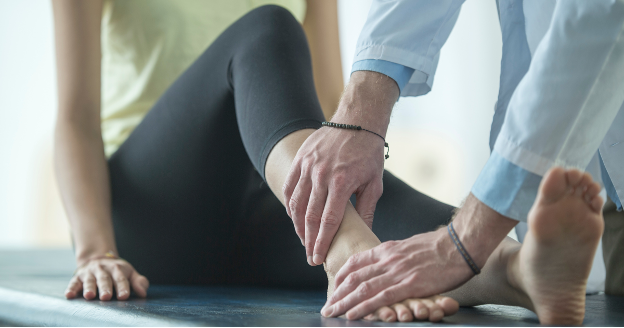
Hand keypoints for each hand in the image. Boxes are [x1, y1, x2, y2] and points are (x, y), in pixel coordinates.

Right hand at [65, 258, 148, 300]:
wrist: (97, 258)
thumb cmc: (117, 271)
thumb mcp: (129, 273)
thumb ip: (138, 282)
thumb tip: (143, 293)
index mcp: (117, 268)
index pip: (121, 278)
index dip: (123, 287)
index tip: (124, 296)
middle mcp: (103, 269)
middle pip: (105, 279)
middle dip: (105, 288)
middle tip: (106, 297)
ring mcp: (90, 272)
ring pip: (89, 280)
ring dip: (88, 287)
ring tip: (89, 296)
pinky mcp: (78, 276)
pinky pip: (73, 282)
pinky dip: (71, 288)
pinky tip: (69, 295)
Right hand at [283, 126, 384, 265]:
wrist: (357, 121)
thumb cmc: (369, 154)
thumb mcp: (374, 183)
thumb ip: (367, 210)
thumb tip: (366, 234)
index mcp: (342, 183)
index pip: (328, 221)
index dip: (321, 243)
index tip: (318, 258)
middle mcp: (321, 175)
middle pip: (309, 217)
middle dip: (308, 240)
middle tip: (310, 256)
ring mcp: (308, 166)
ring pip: (296, 203)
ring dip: (297, 225)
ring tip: (303, 239)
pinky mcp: (300, 159)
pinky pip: (289, 187)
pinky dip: (289, 204)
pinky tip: (294, 216)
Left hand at [321, 229, 472, 319]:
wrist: (460, 243)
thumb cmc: (441, 245)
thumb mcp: (410, 245)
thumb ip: (396, 255)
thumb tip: (388, 263)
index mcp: (388, 249)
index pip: (356, 261)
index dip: (342, 275)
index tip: (334, 286)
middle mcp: (388, 259)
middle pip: (354, 277)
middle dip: (337, 293)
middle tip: (326, 305)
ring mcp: (397, 272)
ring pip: (362, 288)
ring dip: (344, 302)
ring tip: (331, 312)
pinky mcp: (410, 285)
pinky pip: (380, 297)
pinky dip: (364, 307)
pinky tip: (352, 314)